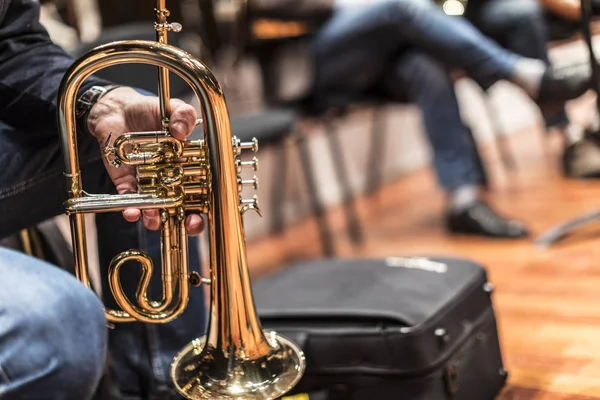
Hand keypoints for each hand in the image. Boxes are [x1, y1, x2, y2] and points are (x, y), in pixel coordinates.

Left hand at [87, 87, 203, 234]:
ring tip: (154, 218)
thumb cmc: (150, 111)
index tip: (201, 214)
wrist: (119, 110)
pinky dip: (132, 211)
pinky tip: (132, 213)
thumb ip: (183, 116)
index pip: (201, 194)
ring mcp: (150, 184)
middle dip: (185, 223)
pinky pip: (131, 202)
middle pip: (182, 209)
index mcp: (189, 166)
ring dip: (156, 219)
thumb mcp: (172, 109)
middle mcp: (171, 180)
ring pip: (156, 211)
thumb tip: (182, 131)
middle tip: (186, 224)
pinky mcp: (128, 184)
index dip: (203, 209)